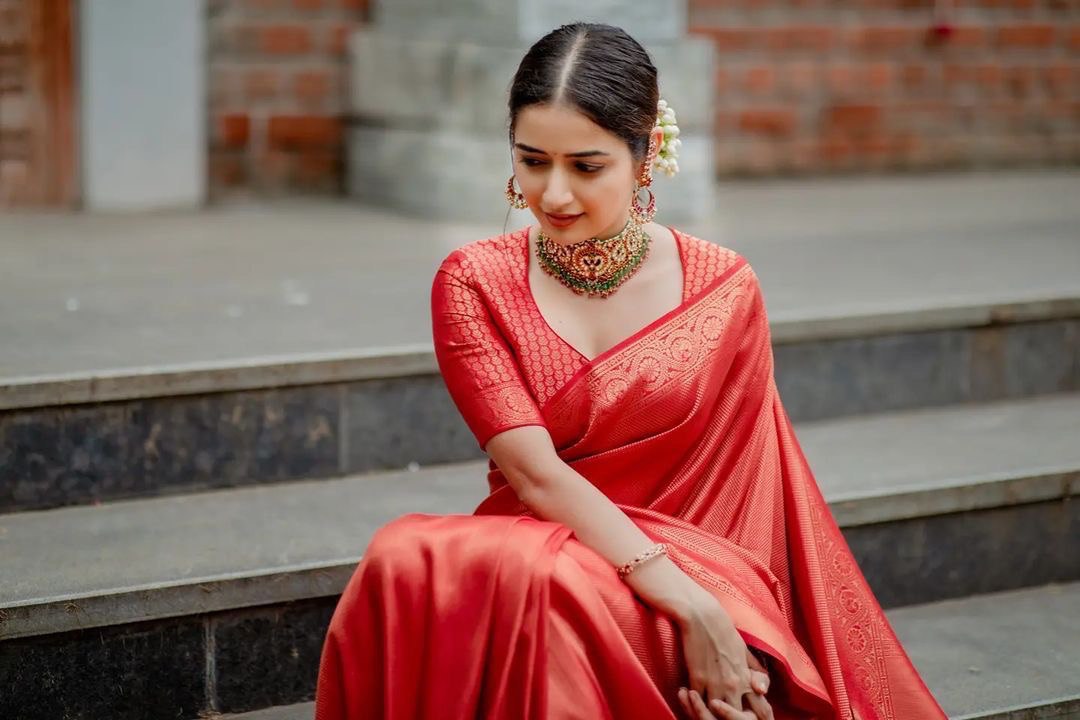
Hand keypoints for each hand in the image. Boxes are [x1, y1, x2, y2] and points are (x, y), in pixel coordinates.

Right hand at [675, 591, 772, 718]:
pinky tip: (690, 697)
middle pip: (737, 716)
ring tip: (706, 710)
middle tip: (726, 715)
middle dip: (733, 718)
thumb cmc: (724, 630)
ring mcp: (714, 683)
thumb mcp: (744, 649)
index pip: (759, 710)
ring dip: (711, 713)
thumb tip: (762, 689)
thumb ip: (754, 670)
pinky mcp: (696, 678)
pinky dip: (694, 702)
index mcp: (747, 677)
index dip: (756, 717)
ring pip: (715, 713)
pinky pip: (696, 701)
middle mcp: (734, 684)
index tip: (750, 717)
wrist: (703, 615)